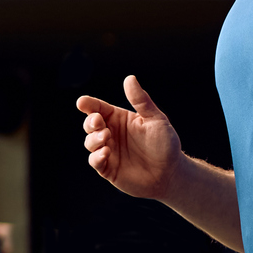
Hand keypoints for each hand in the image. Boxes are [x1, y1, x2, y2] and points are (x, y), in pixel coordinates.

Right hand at [77, 75, 183, 199]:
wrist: (171, 173)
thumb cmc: (165, 143)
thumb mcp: (155, 119)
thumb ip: (141, 100)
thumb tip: (129, 78)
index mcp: (119, 119)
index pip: (99, 108)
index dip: (89, 104)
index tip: (82, 102)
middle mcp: (111, 133)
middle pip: (90, 124)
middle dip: (90, 121)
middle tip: (98, 121)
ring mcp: (108, 151)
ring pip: (90, 142)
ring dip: (94, 139)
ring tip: (106, 137)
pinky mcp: (109, 169)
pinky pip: (95, 161)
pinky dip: (97, 157)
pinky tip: (105, 153)